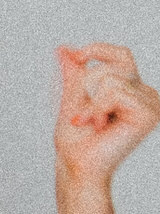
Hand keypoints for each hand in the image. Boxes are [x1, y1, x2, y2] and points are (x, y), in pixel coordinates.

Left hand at [55, 43, 158, 184]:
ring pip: (112, 79)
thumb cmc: (75, 140)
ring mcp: (150, 103)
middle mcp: (145, 93)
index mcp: (131, 88)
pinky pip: (115, 92)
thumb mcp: (72, 98)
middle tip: (85, 114)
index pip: (121, 54)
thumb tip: (63, 48)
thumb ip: (73, 73)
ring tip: (94, 122)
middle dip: (87, 86)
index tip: (76, 57)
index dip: (98, 50)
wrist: (76, 165)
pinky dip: (96, 108)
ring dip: (91, 102)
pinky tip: (98, 125)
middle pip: (113, 65)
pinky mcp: (149, 113)